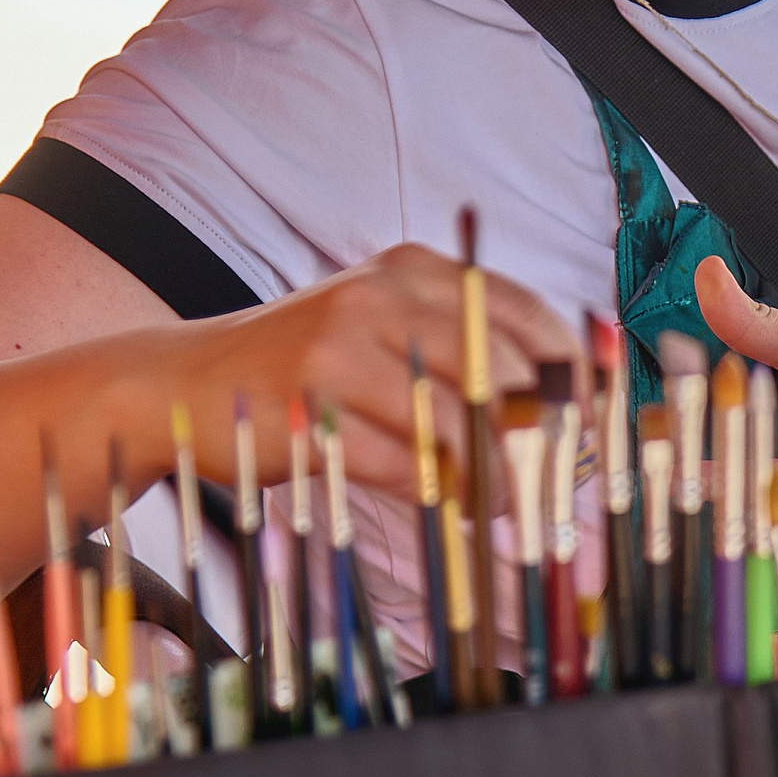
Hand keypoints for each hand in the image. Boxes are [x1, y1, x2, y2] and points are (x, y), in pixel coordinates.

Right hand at [166, 244, 580, 499]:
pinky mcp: (312, 403)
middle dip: (539, 432)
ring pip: (457, 420)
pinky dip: (441, 492)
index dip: (571, 373)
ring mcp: (343, 343)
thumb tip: (568, 401)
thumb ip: (466, 350)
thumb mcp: (389, 330)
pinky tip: (457, 507)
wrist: (182, 381)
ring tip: (505, 503)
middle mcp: (385, 293)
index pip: (525, 314)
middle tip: (558, 475)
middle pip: (501, 369)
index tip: (596, 418)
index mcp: (416, 269)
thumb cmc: (310, 365)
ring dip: (493, 474)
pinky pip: (403, 460)